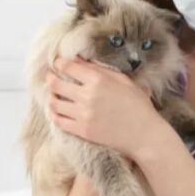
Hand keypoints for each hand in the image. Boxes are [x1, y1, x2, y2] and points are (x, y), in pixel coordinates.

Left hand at [45, 55, 168, 160]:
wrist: (143, 134)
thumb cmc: (137, 105)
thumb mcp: (123, 80)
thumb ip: (100, 69)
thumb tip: (80, 62)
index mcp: (98, 80)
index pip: (68, 67)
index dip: (59, 63)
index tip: (57, 63)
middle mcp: (87, 96)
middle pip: (56, 84)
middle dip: (50, 78)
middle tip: (50, 77)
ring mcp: (83, 114)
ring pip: (54, 103)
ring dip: (52, 97)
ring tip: (54, 95)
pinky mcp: (82, 130)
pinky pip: (59, 120)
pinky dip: (54, 114)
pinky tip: (57, 111)